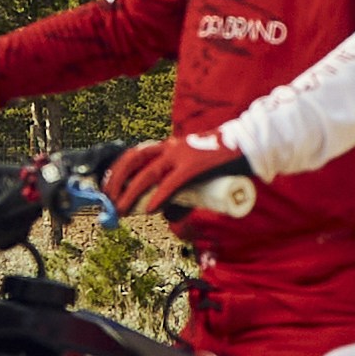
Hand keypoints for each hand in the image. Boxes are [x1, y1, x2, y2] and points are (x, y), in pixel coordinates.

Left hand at [108, 131, 251, 225]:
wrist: (248, 144)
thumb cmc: (221, 160)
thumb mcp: (194, 169)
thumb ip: (179, 184)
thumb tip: (167, 210)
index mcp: (168, 147)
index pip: (133, 155)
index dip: (116, 171)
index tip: (106, 189)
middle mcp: (170, 148)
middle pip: (133, 161)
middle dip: (115, 181)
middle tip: (108, 203)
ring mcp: (182, 155)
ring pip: (147, 174)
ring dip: (131, 193)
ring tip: (122, 211)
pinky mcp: (196, 166)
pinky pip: (172, 182)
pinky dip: (159, 196)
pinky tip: (150, 209)